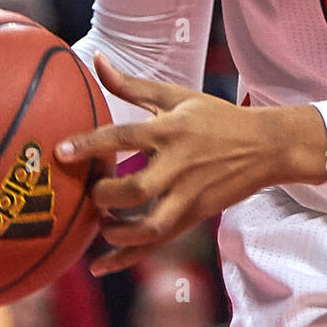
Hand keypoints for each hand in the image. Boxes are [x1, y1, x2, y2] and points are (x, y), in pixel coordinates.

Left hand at [56, 55, 326, 275]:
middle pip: (135, 189)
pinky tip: (100, 264)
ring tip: (101, 223)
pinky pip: (158, 243)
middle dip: (104, 196)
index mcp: (171, 130)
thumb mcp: (177, 97)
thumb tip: (96, 61)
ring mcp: (189, 195)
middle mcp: (178, 164)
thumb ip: (132, 85)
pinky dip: (127, 257)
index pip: (124, 137)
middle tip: (92, 192)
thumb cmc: (216, 117)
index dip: (91, 145)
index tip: (61, 152)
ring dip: (116, 231)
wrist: (265, 146)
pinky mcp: (194, 216)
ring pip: (148, 226)